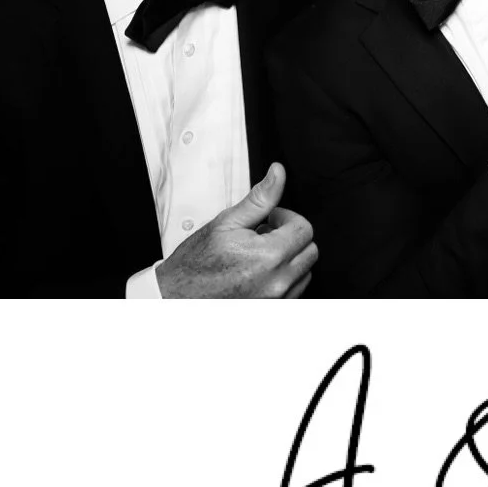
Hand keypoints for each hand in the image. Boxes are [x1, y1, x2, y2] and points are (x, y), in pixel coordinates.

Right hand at [156, 163, 316, 299]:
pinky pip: (294, 292)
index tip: (268, 219)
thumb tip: (278, 173)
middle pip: (310, 251)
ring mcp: (275, 302)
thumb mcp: (226, 222)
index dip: (285, 217)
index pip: (304, 229)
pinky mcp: (270, 312)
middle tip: (264, 234)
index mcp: (268, 257)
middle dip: (290, 237)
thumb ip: (260, 198)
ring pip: (304, 273)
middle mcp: (276, 283)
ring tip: (259, 255)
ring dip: (289, 259)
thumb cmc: (197, 264)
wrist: (177, 299)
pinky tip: (259, 273)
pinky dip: (283, 279)